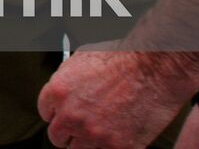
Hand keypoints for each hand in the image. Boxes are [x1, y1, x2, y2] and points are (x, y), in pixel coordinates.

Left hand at [37, 46, 198, 148]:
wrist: (153, 67)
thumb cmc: (122, 58)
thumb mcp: (81, 59)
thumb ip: (66, 79)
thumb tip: (63, 93)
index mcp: (59, 92)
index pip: (45, 112)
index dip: (56, 112)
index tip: (63, 114)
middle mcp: (72, 116)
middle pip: (57, 136)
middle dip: (67, 131)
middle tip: (79, 127)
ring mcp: (94, 134)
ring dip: (85, 143)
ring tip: (97, 133)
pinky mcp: (117, 147)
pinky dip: (109, 147)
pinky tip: (116, 135)